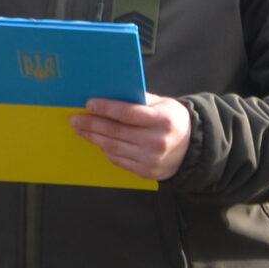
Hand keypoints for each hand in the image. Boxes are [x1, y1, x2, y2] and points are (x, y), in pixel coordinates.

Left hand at [72, 95, 192, 181]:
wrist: (193, 148)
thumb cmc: (174, 121)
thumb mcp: (164, 104)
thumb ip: (140, 100)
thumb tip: (111, 95)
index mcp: (163, 120)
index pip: (128, 113)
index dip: (106, 108)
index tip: (89, 104)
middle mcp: (157, 141)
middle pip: (117, 132)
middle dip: (92, 124)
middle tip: (75, 119)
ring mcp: (151, 159)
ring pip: (114, 147)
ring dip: (94, 138)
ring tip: (81, 130)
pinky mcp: (146, 172)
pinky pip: (119, 160)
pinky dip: (106, 150)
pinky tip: (98, 142)